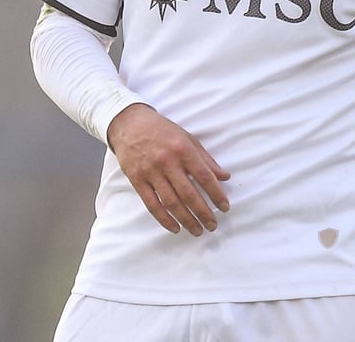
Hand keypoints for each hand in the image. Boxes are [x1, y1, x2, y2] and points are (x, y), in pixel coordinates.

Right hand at [106, 103, 230, 235]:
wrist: (129, 124)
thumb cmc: (162, 130)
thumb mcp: (188, 138)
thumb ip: (206, 159)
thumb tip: (225, 176)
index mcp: (183, 149)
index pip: (204, 176)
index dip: (217, 194)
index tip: (225, 207)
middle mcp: (167, 161)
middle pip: (189, 194)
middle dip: (203, 212)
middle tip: (213, 225)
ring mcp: (151, 172)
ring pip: (171, 202)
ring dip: (186, 220)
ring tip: (197, 230)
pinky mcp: (137, 180)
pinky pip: (152, 205)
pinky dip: (164, 219)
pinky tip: (175, 228)